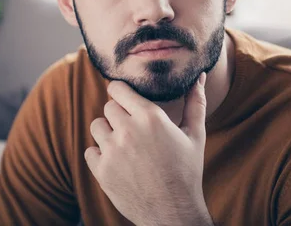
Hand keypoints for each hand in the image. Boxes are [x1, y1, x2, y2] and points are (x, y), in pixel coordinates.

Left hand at [85, 73, 212, 225]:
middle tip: (132, 128)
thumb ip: (195, 103)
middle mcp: (128, 130)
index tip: (123, 97)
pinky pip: (90, 151)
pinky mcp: (101, 171)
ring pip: (96, 126)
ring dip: (107, 133)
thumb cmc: (187, 172)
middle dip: (118, 114)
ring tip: (124, 145)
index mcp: (150, 117)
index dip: (119, 91)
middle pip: (108, 107)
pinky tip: (118, 163)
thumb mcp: (195, 135)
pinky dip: (100, 155)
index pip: (117, 89)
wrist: (173, 213)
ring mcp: (112, 151)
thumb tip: (200, 77)